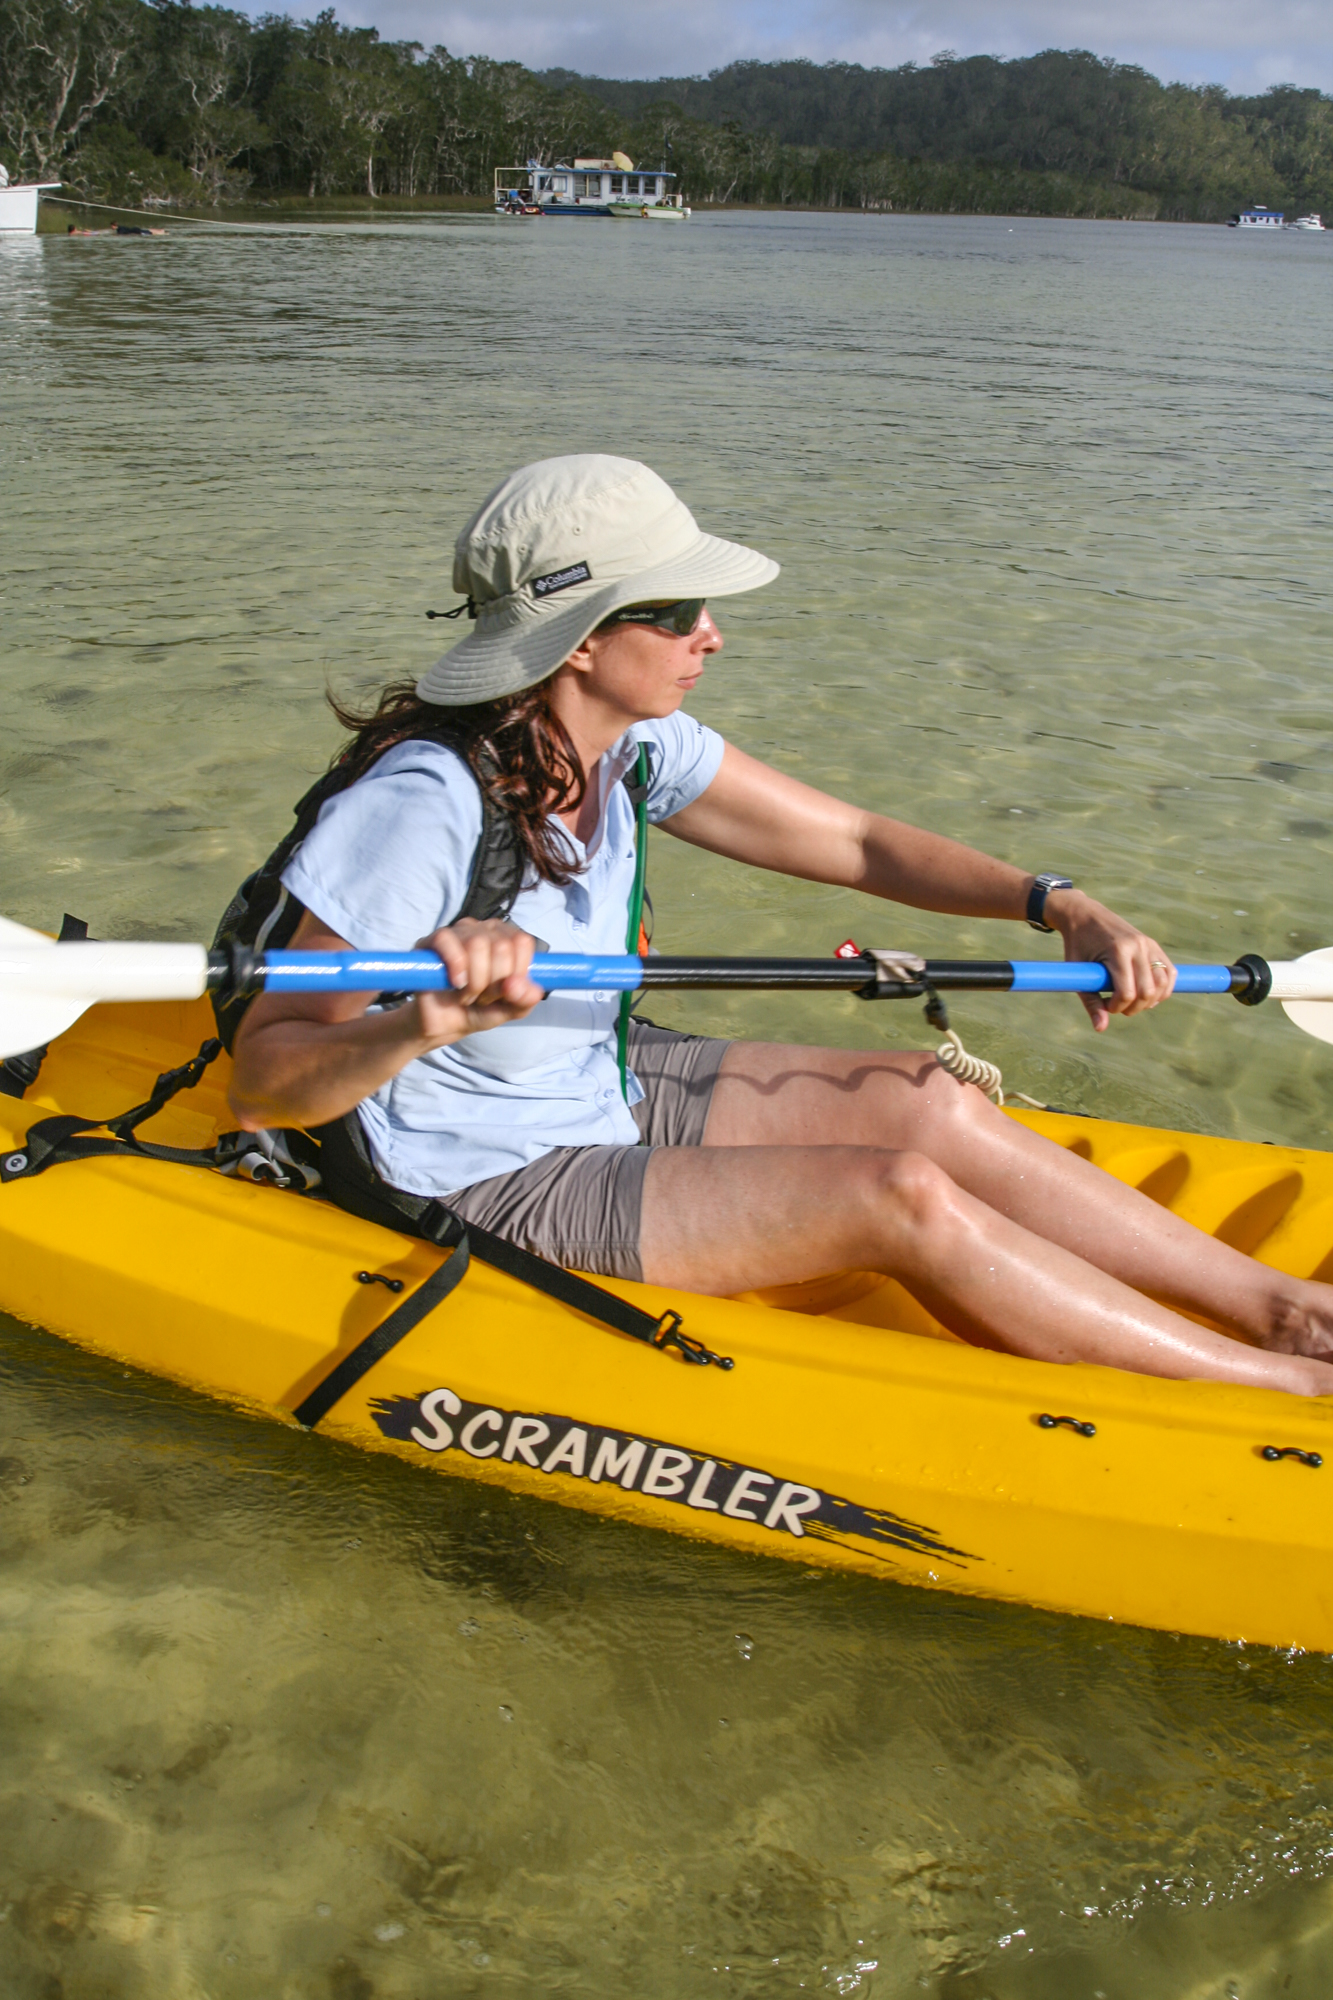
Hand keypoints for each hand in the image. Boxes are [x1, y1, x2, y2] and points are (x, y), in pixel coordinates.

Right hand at [413, 919, 544, 1045]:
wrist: (446, 1022)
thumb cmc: (480, 1009)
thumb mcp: (511, 1009)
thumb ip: (525, 999)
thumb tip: (518, 985)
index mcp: (508, 939)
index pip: (522, 942)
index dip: (516, 973)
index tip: (505, 991)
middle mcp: (485, 930)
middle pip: (501, 946)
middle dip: (494, 983)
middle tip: (483, 996)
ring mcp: (458, 932)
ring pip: (477, 944)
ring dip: (474, 981)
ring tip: (467, 994)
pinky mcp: (432, 940)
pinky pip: (446, 940)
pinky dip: (455, 967)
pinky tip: (455, 982)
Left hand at [1044, 889, 1175, 1031]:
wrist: (1084, 915)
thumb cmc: (1077, 945)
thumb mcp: (1078, 972)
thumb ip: (1090, 1001)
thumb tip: (1101, 1028)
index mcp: (1117, 951)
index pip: (1128, 993)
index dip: (1117, 1007)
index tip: (1105, 1005)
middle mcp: (1138, 946)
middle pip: (1148, 991)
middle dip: (1134, 1008)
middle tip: (1118, 1006)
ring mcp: (1148, 945)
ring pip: (1164, 984)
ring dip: (1151, 1001)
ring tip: (1132, 1001)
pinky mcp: (1154, 945)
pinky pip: (1170, 972)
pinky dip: (1164, 988)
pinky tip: (1148, 994)